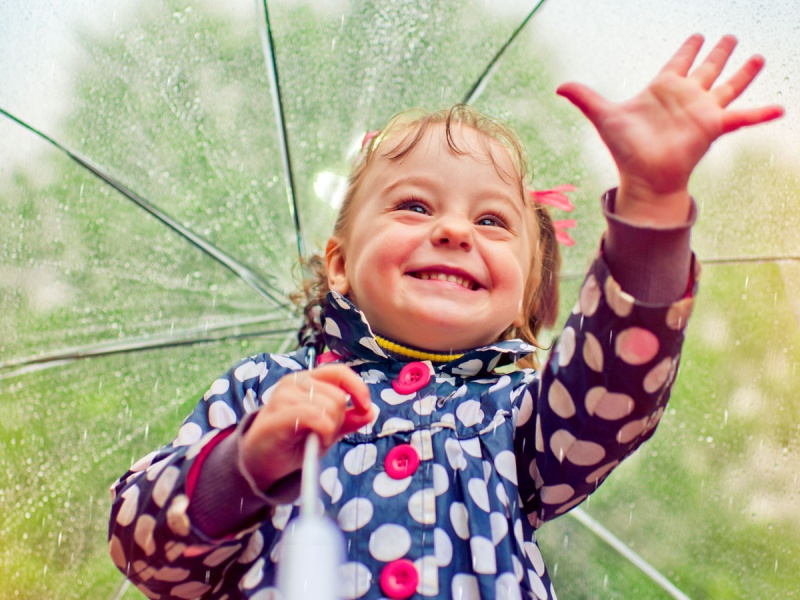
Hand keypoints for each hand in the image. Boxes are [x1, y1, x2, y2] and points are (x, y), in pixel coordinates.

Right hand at [241, 365, 373, 489]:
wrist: (260, 463)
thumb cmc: (293, 442)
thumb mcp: (327, 429)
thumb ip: (348, 420)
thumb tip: (372, 411)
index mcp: (308, 380)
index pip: (339, 372)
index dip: (358, 388)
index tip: (365, 408)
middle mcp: (295, 382)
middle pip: (338, 396)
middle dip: (339, 420)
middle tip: (323, 434)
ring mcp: (283, 396)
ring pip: (329, 407)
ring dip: (329, 430)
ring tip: (313, 439)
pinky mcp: (276, 415)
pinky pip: (315, 416)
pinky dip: (323, 432)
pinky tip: (313, 441)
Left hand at [557, 34, 783, 224]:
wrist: (643, 176)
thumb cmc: (625, 149)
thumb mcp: (604, 116)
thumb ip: (586, 98)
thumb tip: (559, 86)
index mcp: (662, 90)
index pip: (678, 62)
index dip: (687, 49)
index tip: (696, 36)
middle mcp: (685, 97)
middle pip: (706, 68)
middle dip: (718, 53)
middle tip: (729, 36)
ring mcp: (701, 111)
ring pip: (727, 85)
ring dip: (742, 73)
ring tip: (757, 57)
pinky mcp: (713, 126)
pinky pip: (742, 117)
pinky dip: (761, 113)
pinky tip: (780, 107)